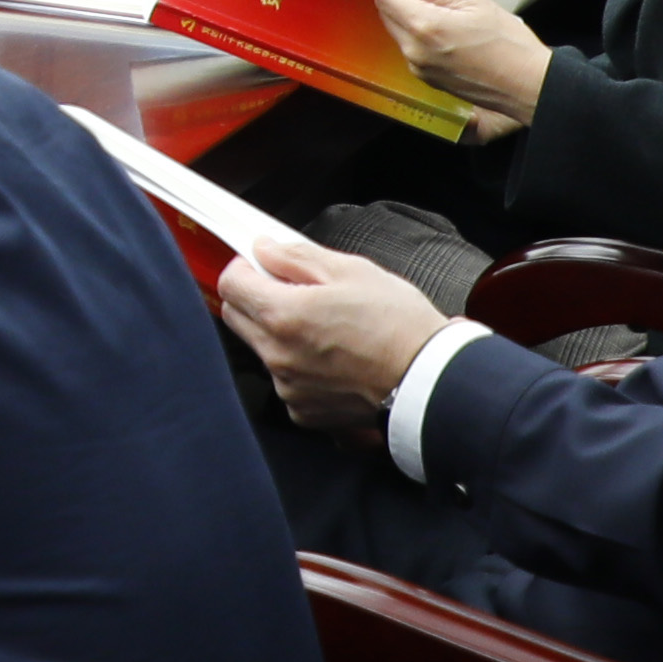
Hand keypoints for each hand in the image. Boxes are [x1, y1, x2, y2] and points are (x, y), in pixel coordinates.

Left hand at [208, 239, 446, 429]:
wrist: (432, 380)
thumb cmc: (400, 326)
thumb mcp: (352, 271)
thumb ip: (297, 257)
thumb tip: (265, 250)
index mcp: (283, 316)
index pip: (230, 284)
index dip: (245, 268)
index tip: (261, 265)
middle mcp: (277, 356)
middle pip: (238, 317)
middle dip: (256, 298)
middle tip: (293, 290)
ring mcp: (288, 387)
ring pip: (262, 349)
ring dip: (280, 333)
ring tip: (326, 327)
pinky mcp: (304, 411)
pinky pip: (286, 380)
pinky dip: (300, 366)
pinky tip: (334, 357)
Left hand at [373, 0, 550, 126]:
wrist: (530, 87)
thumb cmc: (512, 48)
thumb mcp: (476, 4)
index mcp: (426, 28)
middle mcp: (416, 51)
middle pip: (387, 16)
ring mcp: (420, 68)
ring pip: (399, 34)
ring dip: (407, 18)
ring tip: (440, 10)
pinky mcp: (428, 79)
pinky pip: (412, 51)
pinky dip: (419, 37)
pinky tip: (444, 31)